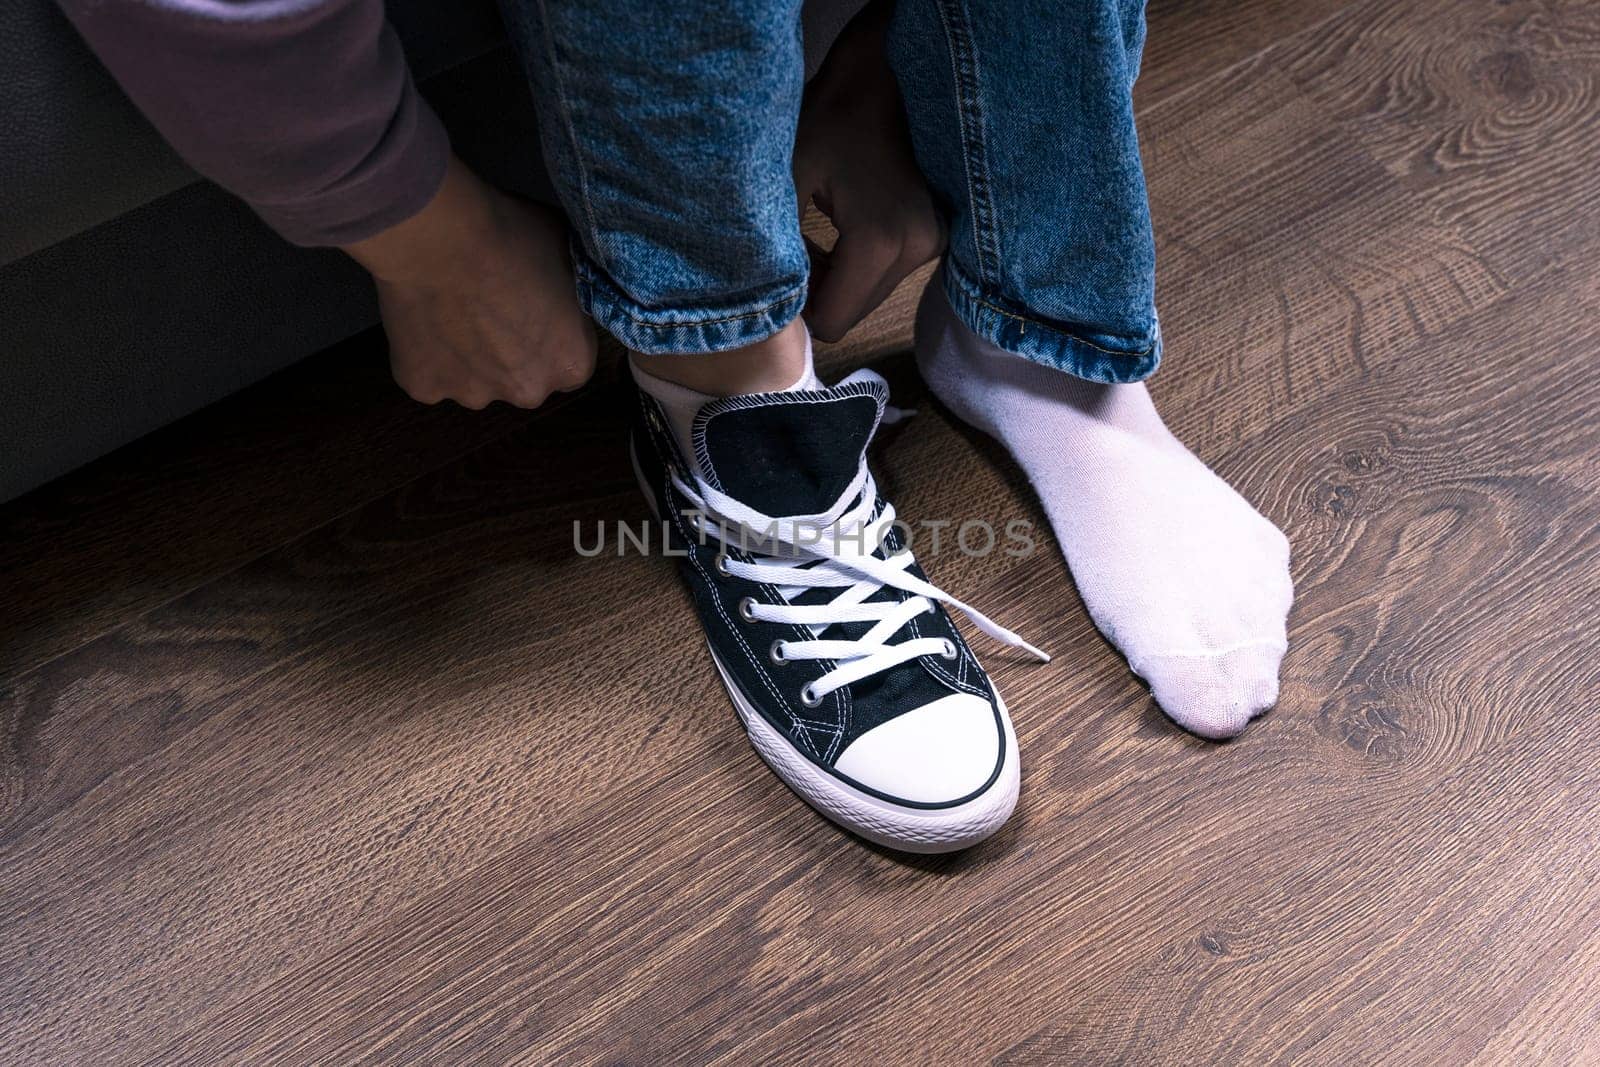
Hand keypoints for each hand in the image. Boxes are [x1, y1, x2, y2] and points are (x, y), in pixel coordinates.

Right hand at [343, 157, 597, 409]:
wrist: (440, 238)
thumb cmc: (512, 238)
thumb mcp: (568, 256)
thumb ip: (571, 295)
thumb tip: (562, 297)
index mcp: (571, 363)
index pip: (568, 361)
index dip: (548, 334)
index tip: (530, 308)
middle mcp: (528, 391)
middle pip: (523, 378)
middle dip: (510, 353)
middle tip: (490, 309)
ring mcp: (473, 395)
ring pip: (474, 380)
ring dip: (468, 356)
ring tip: (452, 311)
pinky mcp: (424, 387)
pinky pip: (430, 374)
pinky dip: (427, 355)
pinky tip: (423, 319)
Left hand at [792, 2, 944, 342]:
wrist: (884, 77)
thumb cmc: (830, 120)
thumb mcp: (787, 180)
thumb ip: (774, 250)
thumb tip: (765, 306)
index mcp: (880, 243)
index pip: (832, 322)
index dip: (799, 308)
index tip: (782, 271)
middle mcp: (917, 252)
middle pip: (853, 312)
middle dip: (819, 292)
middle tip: (796, 248)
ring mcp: (934, 245)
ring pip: (869, 296)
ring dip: (838, 278)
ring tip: (818, 234)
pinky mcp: (938, 237)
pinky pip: (887, 274)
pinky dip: (858, 263)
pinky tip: (843, 227)